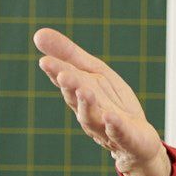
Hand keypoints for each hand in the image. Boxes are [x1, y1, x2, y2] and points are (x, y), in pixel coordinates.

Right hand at [34, 28, 170, 175]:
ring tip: (84, 91)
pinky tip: (109, 117)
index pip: (66, 81)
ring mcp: (105, 128)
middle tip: (63, 74)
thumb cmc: (113, 104)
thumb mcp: (95, 73)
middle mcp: (88, 112)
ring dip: (87, 104)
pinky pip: (118, 133)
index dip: (56, 72)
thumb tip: (37, 34)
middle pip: (76, 99)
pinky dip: (113, 125)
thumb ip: (70, 55)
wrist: (138, 141)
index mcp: (80, 94)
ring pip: (91, 117)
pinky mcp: (126, 139)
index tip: (45, 61)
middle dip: (70, 86)